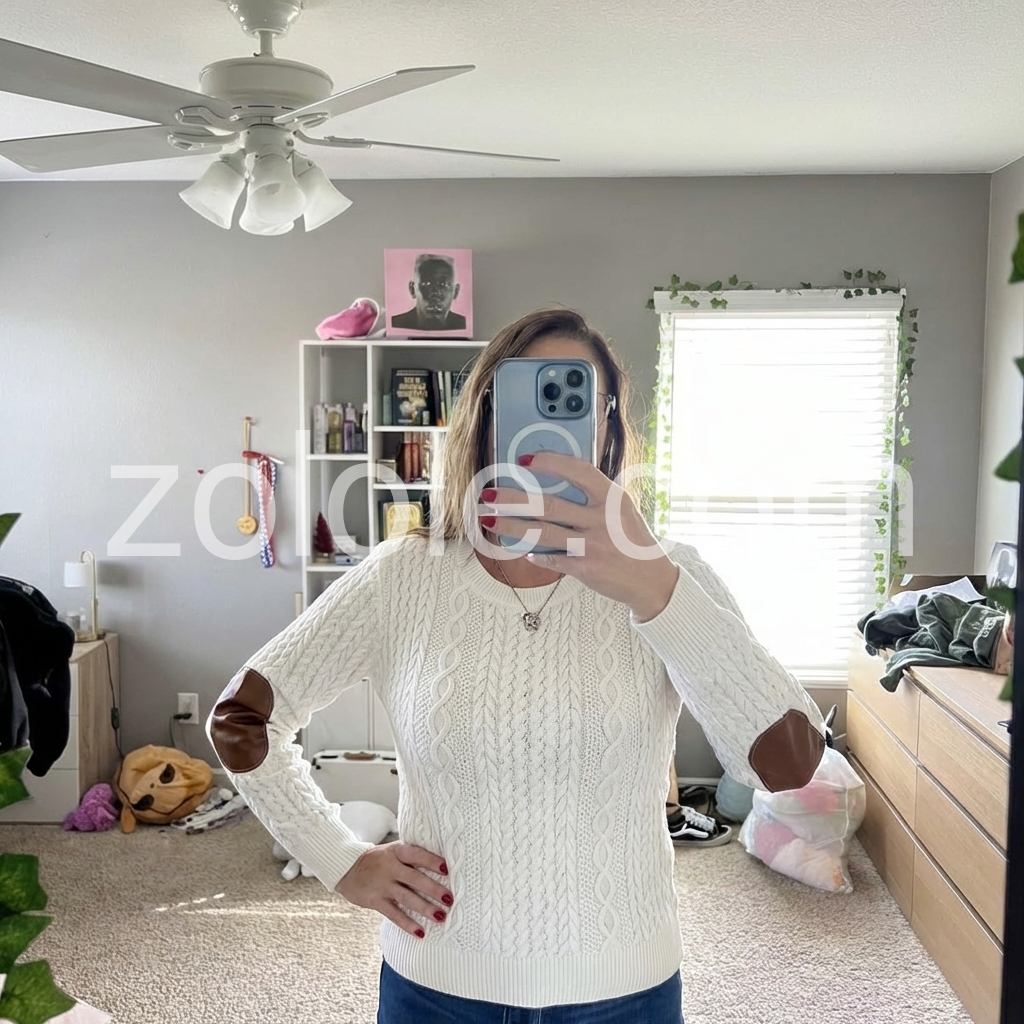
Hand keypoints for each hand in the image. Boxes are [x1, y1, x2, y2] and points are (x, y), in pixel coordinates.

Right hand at [335, 842, 452, 938]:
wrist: (346, 867)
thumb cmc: (377, 858)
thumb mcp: (392, 850)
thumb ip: (411, 855)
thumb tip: (441, 863)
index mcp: (396, 851)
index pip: (417, 855)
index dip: (431, 861)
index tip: (447, 869)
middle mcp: (390, 867)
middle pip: (415, 879)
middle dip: (433, 889)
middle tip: (450, 899)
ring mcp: (382, 885)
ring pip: (407, 898)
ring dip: (425, 908)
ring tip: (441, 916)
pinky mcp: (375, 901)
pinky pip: (393, 914)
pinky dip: (407, 924)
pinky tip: (420, 932)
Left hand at [480, 451, 679, 621]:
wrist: (652, 579)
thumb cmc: (632, 539)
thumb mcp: (622, 510)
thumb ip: (595, 496)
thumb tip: (555, 482)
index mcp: (611, 497)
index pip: (578, 471)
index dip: (550, 463)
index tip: (525, 460)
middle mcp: (601, 518)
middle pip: (548, 505)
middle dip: (513, 499)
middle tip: (489, 494)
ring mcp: (593, 544)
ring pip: (542, 533)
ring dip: (511, 526)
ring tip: (489, 520)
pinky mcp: (586, 568)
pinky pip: (552, 559)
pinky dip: (536, 555)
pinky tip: (523, 551)